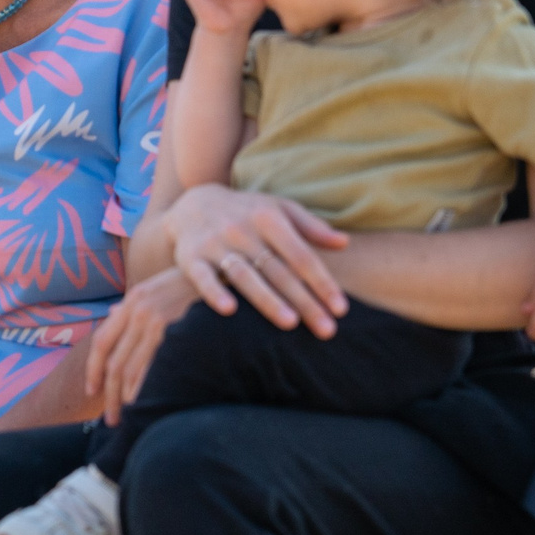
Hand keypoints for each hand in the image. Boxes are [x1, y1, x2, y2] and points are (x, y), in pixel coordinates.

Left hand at [84, 270, 195, 424]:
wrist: (225, 270)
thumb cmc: (196, 283)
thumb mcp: (160, 287)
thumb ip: (136, 304)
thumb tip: (113, 313)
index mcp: (133, 300)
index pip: (101, 341)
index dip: (93, 370)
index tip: (92, 391)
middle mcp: (139, 309)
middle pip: (114, 362)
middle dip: (109, 395)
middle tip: (111, 420)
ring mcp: (156, 321)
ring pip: (130, 370)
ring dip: (126, 399)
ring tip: (128, 420)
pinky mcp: (174, 331)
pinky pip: (153, 370)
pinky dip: (146, 391)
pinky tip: (147, 407)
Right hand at [161, 183, 348, 337]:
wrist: (193, 204)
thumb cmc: (246, 212)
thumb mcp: (278, 208)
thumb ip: (310, 227)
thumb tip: (344, 243)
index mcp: (268, 218)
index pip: (301, 255)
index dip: (322, 282)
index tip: (341, 309)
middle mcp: (242, 230)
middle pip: (278, 271)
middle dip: (304, 301)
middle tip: (326, 330)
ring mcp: (215, 243)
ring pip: (245, 275)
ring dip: (267, 299)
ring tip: (290, 323)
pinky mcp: (190, 258)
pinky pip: (203, 277)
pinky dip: (214, 293)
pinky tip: (229, 311)